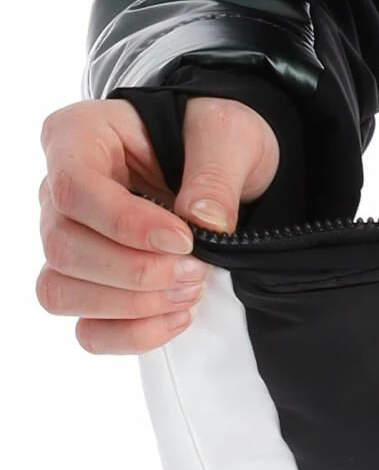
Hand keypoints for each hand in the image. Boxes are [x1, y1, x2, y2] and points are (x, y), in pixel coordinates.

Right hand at [37, 95, 277, 353]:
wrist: (225, 163)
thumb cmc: (212, 137)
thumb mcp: (228, 135)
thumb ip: (216, 174)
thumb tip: (204, 221)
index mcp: (78, 137)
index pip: (73, 189)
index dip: (127, 225)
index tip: (185, 239)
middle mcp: (58, 191)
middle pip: (64, 248)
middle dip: (137, 272)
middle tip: (197, 269)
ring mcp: (68, 240)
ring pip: (61, 292)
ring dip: (133, 305)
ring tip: (190, 290)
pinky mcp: (89, 284)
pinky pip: (86, 328)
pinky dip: (131, 334)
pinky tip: (177, 316)